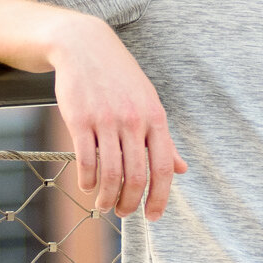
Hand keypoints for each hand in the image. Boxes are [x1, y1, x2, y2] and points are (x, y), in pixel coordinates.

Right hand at [44, 13, 187, 218]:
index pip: (163, 167)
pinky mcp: (80, 119)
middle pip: (137, 175)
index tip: (153, 216)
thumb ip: (164, 139)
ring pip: (110, 172)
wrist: (84, 46)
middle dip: (131, 202)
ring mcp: (106, 120)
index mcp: (155, 117)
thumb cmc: (119, 77)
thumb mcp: (148, 102)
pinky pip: (86, 159)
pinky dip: (87, 180)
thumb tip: (182, 169)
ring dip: (107, 197)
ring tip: (104, 205)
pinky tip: (87, 185)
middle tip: (124, 213)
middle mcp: (133, 120)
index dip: (160, 197)